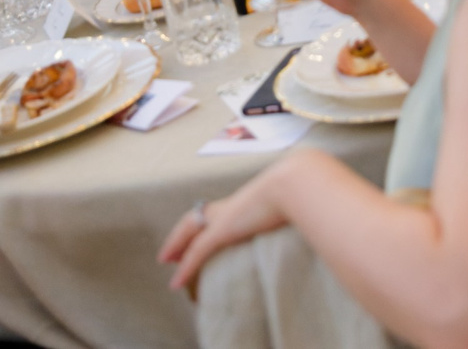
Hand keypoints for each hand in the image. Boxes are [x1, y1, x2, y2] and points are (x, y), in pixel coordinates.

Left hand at [161, 175, 291, 298]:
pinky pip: (197, 252)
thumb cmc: (299, 192)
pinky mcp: (223, 230)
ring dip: (176, 249)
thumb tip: (301, 221)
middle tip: (168, 254)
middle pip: (193, 219)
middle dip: (179, 236)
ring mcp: (224, 218)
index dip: (202, 222)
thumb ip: (290, 213)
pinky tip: (176, 283)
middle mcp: (229, 207)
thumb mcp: (291, 204)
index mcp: (242, 201)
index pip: (214, 212)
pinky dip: (185, 268)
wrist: (294, 185)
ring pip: (190, 235)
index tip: (194, 234)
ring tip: (166, 264)